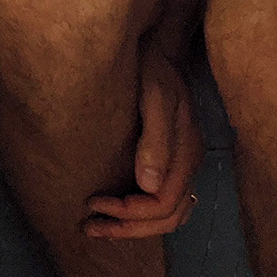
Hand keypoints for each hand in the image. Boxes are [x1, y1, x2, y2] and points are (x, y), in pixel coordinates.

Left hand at [84, 38, 203, 237]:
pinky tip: (117, 212)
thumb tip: (148, 186)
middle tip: (88, 227)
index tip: (93, 204)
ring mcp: (182, 164)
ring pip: (169, 215)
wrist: (158, 48)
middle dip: (128, 228)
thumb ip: (156, 140)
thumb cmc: (153, 69)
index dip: (129, 213)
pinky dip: (143, 216)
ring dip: (134, 227)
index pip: (163, 205)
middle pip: (167, 218)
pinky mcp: (171, 160)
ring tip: (97, 227)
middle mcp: (188, 165)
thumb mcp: (155, 97)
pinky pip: (166, 202)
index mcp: (186, 154)